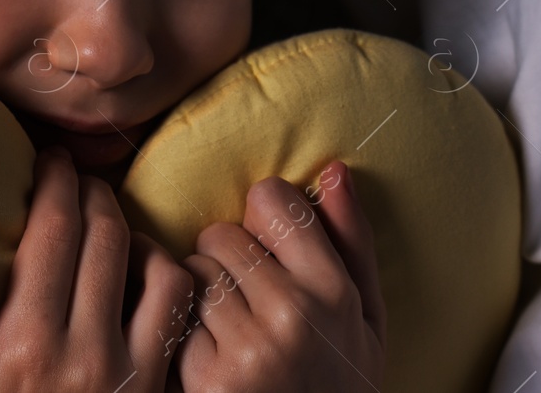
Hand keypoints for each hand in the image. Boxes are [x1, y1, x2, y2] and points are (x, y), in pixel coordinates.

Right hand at [0, 146, 194, 392]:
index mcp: (24, 349)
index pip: (55, 230)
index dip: (56, 181)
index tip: (50, 160)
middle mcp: (90, 359)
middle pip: (110, 236)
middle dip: (95, 192)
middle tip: (78, 179)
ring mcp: (136, 383)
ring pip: (165, 273)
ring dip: (142, 237)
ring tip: (113, 227)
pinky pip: (184, 325)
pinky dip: (173, 287)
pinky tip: (144, 284)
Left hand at [171, 160, 385, 391]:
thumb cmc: (340, 384)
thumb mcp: (366, 317)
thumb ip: (352, 240)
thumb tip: (332, 169)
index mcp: (334, 291)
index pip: (271, 199)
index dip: (263, 219)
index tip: (271, 247)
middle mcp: (292, 316)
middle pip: (219, 235)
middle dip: (225, 261)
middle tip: (246, 300)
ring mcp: (246, 351)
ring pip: (190, 275)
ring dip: (199, 298)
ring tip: (228, 331)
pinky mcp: (206, 381)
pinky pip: (174, 321)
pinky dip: (183, 337)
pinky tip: (208, 359)